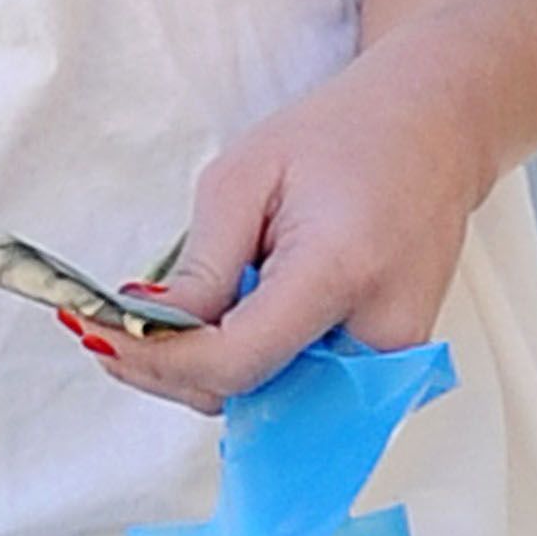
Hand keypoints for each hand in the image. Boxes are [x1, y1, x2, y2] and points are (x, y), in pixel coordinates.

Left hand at [59, 41, 487, 414]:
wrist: (433, 128)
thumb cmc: (340, 136)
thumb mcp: (245, 177)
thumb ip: (202, 266)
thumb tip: (151, 332)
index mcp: (340, 271)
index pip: (237, 361)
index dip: (161, 361)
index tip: (102, 338)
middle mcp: (381, 333)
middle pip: (254, 397)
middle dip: (175, 373)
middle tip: (112, 334)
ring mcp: (398, 359)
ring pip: (278, 406)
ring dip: (212, 376)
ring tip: (163, 327)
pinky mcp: (397, 368)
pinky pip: (309, 394)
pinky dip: (256, 371)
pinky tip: (220, 330)